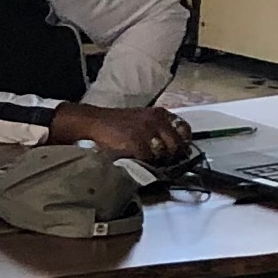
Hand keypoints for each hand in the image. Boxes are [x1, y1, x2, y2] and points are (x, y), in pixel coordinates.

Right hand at [50, 103, 189, 163]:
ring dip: (160, 161)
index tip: (182, 150)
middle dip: (173, 155)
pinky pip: (149, 159)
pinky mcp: (137, 143)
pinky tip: (139, 163)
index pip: (183, 128)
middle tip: (167, 162)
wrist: (93, 122)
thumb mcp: (141, 119)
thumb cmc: (115, 124)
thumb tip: (173, 146)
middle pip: (177, 144)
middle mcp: (156, 120)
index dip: (184, 141)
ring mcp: (147, 132)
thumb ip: (157, 128)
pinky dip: (145, 163)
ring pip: (164, 153)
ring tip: (152, 163)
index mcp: (159, 113)